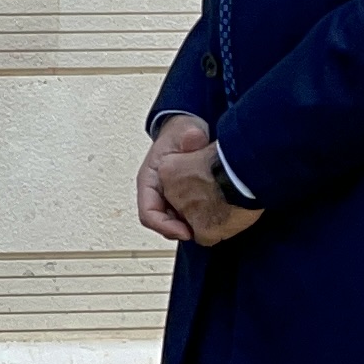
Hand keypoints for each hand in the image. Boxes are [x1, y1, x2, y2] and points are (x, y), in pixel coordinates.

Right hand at [138, 116, 210, 242]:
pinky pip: (188, 218)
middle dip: (180, 231)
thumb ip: (188, 135)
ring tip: (210, 228)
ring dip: (191, 228)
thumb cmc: (181, 133)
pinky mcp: (184, 200)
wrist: (190, 130)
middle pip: (162, 223)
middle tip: (200, 233)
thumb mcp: (184, 130)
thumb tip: (193, 137)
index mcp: (149, 181)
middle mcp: (157, 193)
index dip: (164, 226)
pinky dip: (200, 222)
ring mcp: (171, 198)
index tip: (184, 231)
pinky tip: (215, 218)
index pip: (148, 213)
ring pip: (175, 224)